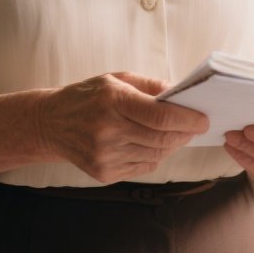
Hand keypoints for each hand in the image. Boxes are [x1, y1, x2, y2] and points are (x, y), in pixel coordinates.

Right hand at [42, 72, 208, 183]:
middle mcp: (108, 130)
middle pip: (163, 138)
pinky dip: (154, 155)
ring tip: (173, 134)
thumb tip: (182, 94)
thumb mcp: (116, 79)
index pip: (161, 116)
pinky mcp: (103, 172)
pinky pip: (144, 166)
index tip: (203, 119)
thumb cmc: (88, 97)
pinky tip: (149, 144)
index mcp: (113, 101)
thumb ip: (151, 85)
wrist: (50, 123)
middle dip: (184, 133)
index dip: (188, 119)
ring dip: (171, 144)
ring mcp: (105, 154)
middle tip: (194, 127)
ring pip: (156, 154)